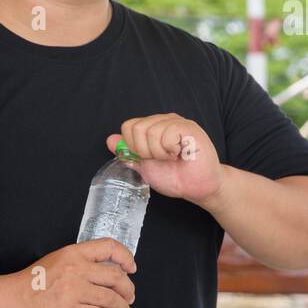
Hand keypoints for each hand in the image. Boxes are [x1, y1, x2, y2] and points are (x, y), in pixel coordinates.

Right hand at [2, 238, 136, 307]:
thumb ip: (79, 263)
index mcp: (74, 254)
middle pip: (116, 277)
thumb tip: (102, 274)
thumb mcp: (57, 260)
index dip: (125, 257)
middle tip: (129, 298)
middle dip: (128, 290)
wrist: (13, 298)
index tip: (131, 268)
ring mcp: (74, 290)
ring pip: (111, 299)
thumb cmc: (33, 281)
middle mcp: (77, 269)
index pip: (109, 247)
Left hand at [106, 114, 222, 202]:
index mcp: (151, 127)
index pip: (128, 127)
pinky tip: (181, 153)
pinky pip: (168, 134)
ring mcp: (176, 122)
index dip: (133, 147)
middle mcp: (162, 120)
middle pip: (137, 128)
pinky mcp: (189, 127)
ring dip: (160, 152)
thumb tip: (110, 140)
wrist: (197, 187)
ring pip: (151, 132)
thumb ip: (128, 154)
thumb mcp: (144, 167)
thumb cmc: (174, 177)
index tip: (147, 158)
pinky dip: (171, 149)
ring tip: (172, 157)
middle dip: (145, 151)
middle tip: (162, 158)